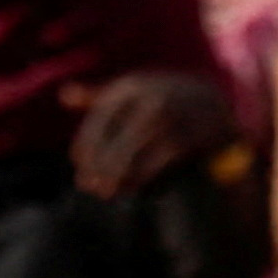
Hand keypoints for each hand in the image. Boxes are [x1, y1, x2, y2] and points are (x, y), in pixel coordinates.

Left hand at [69, 66, 238, 200]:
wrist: (213, 102)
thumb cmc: (163, 97)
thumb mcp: (132, 89)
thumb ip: (98, 94)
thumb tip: (63, 95)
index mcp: (132, 86)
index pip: (101, 116)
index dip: (87, 140)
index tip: (77, 161)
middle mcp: (150, 98)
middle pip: (115, 137)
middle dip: (99, 164)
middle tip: (88, 185)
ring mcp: (169, 118)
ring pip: (134, 152)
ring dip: (116, 175)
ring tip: (104, 191)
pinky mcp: (186, 138)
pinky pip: (156, 162)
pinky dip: (140, 177)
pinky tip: (129, 187)